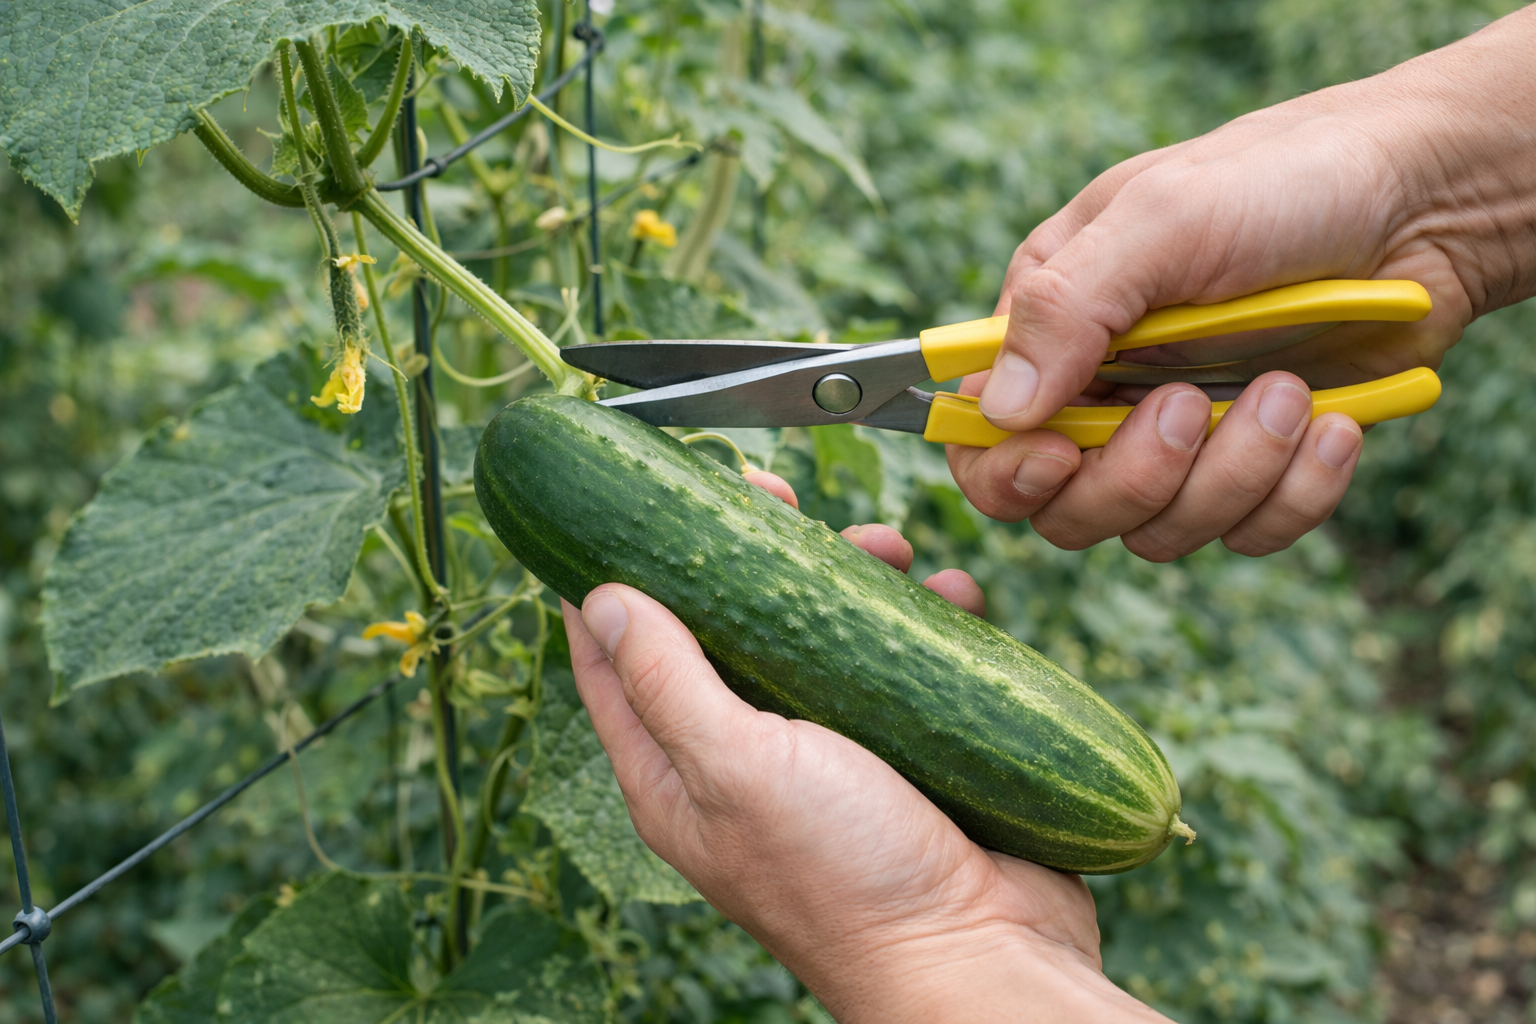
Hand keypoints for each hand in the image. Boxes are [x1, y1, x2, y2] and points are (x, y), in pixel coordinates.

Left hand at [564, 470, 1168, 1023]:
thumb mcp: (736, 766)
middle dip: (749, 555)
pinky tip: (949, 596)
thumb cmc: (849, 878)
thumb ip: (667, 680)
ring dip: (848, 579)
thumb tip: (602, 596)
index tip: (632, 503)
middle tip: (771, 494)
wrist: (980, 954)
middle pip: (726, 631)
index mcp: (677, 776)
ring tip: (886, 546)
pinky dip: (922, 622)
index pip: (615, 664)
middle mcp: (743, 763)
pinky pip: (902, 663)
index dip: (613, 581)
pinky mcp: (902, 752)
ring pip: (819, 637)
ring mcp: (827, 757)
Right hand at [953, 6, 1535, 560]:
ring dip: (1232, 471)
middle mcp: (1102, 392)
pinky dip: (1295, 491)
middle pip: (1065, 509)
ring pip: (1159, 531)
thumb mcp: (1162, 220)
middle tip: (1191, 404)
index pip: (982, 438)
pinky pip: (1248, 533)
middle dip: (1136, 475)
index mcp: (1053, 326)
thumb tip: (996, 410)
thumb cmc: (1280, 182)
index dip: (1008, 470)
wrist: (1426, 201)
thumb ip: (1066, 310)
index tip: (1061, 453)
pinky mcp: (1254, 468)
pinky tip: (1332, 425)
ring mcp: (1178, 438)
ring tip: (1289, 388)